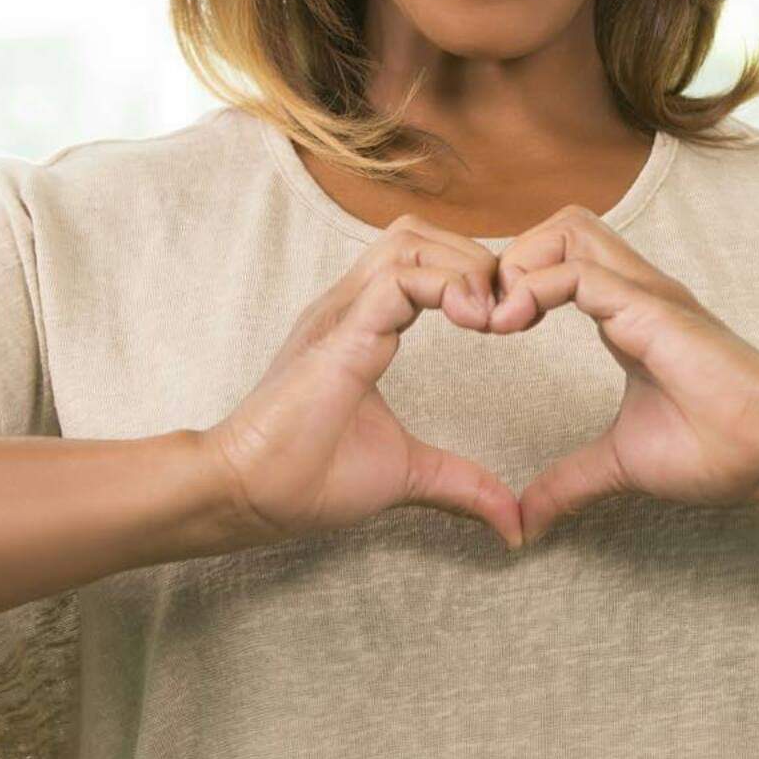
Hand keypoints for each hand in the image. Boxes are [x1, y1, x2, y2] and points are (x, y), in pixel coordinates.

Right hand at [201, 215, 520, 550]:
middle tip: (509, 314)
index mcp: (361, 325)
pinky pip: (398, 279)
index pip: (422, 260)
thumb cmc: (306, 479)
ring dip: (465, 267)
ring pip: (411, 242)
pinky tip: (474, 321)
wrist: (245, 497)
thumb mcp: (408, 474)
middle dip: (477, 260)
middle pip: (419, 235)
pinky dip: (448, 286)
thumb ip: (461, 483)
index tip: (509, 324)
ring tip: (492, 318)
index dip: (472, 277)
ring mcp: (340, 314)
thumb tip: (513, 523)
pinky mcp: (339, 334)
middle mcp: (349, 306)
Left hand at [480, 205, 758, 544]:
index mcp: (629, 314)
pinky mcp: (650, 309)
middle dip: (510, 260)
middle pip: (561, 226)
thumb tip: (526, 520)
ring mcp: (646, 294)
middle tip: (483, 318)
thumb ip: (570, 481)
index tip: (484, 332)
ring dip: (519, 266)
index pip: (562, 259)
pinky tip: (510, 327)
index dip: (515, 282)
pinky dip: (533, 288)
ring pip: (567, 230)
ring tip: (495, 321)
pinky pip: (578, 272)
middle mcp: (637, 291)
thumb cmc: (722, 448)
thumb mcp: (621, 463)